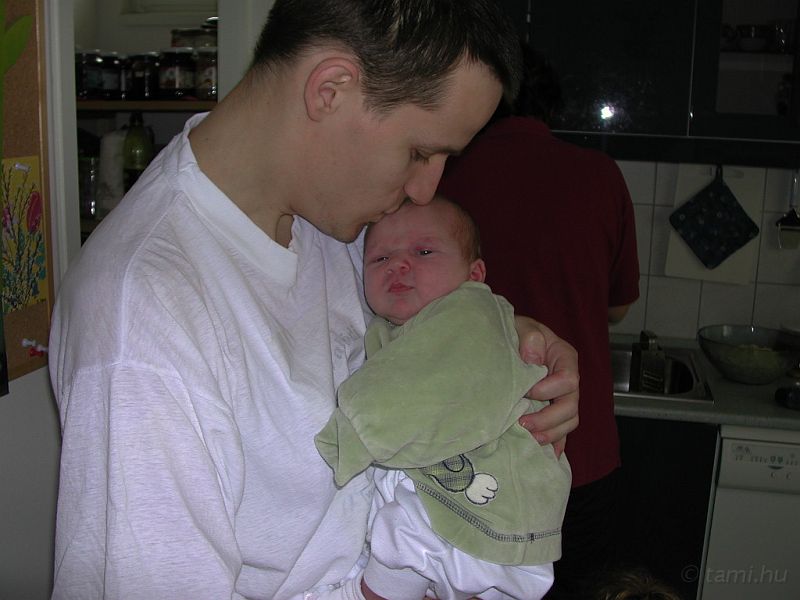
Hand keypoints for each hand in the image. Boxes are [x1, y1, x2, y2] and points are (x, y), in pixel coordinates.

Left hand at [514, 316, 578, 456]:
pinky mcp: (553, 409)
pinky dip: (556, 443)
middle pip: (571, 405)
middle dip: (549, 418)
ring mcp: (562, 396)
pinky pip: (561, 430)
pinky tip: (548, 455)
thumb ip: (530, 337)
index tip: (526, 392)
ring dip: (551, 433)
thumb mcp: (522, 326)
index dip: (549, 390)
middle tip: (524, 423)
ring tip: (530, 439)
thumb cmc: (516, 331)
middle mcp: (568, 379)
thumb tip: (533, 357)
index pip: (568, 379)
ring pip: (569, 421)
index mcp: (564, 357)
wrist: (509, 340)